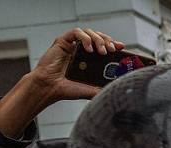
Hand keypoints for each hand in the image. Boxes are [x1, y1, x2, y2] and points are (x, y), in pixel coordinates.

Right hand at [0, 28, 124, 140]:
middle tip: (113, 49)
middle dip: (107, 40)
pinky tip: (88, 48)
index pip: (104, 46)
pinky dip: (84, 37)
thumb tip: (117, 92)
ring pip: (89, 32)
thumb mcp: (89, 90)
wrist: (49, 88)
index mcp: (89, 59)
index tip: (121, 48)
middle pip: (98, 37)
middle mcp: (82, 50)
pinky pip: (76, 32)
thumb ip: (101, 89)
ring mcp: (73, 45)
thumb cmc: (67, 89)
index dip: (113, 45)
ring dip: (98, 39)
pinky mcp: (63, 41)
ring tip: (102, 51)